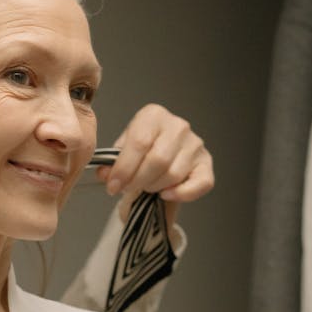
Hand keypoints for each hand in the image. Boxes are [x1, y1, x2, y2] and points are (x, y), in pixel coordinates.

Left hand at [97, 103, 213, 230]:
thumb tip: (105, 174)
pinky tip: (166, 195)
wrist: (158, 159)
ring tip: (146, 187)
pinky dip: (181, 194)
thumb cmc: (139, 153)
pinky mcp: (206, 163)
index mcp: (153, 116)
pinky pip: (199, 184)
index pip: (139, 143)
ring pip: (173, 174)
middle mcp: (178, 126)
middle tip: (129, 189)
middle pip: (158, 160)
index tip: (113, 186)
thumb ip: (112, 163)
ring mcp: (195, 144)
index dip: (124, 169)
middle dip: (139, 181)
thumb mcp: (121, 152)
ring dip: (155, 187)